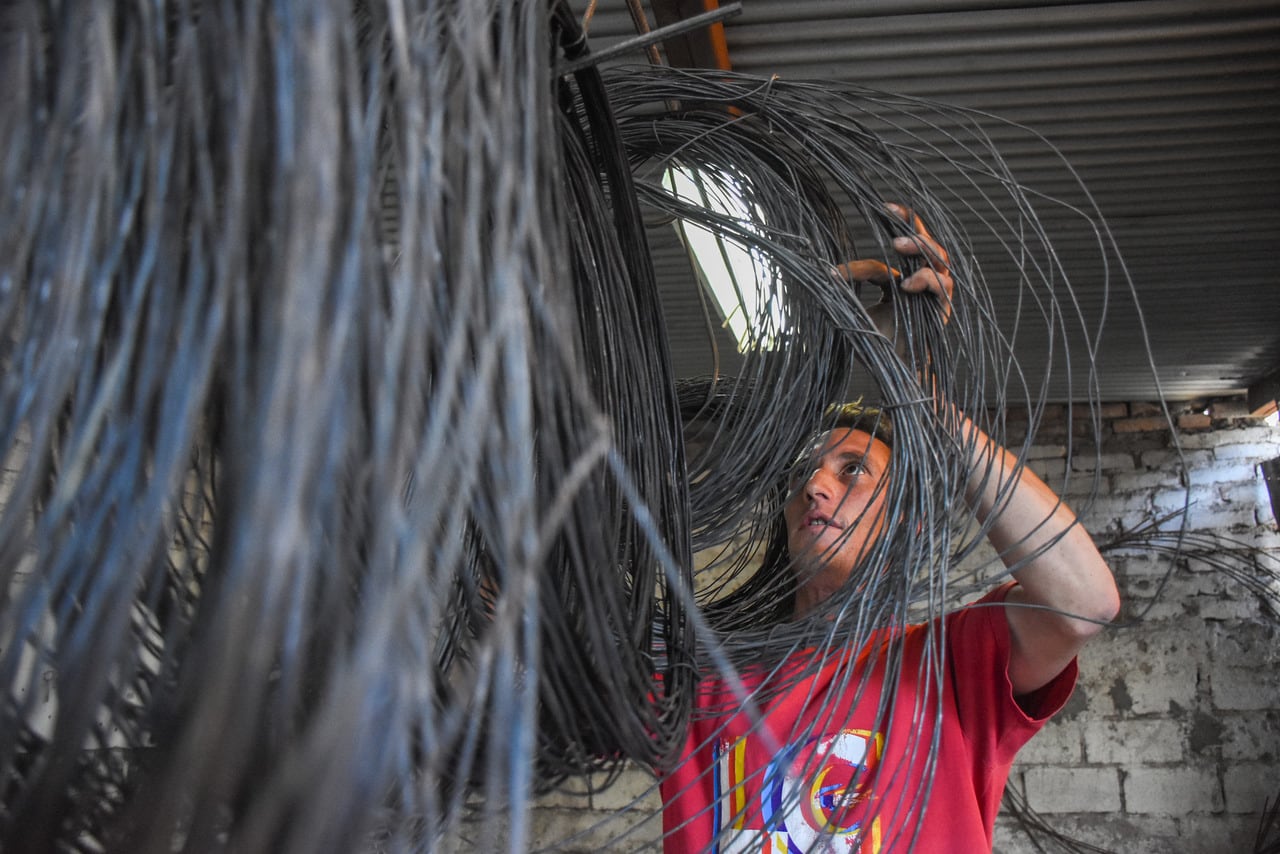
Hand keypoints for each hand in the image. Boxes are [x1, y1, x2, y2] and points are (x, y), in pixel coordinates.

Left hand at [833, 203, 954, 336]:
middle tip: (888, 208)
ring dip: (919, 245)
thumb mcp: (856, 314)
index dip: (858, 267)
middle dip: (907, 220)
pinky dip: (926, 280)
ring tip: (896, 244)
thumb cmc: (877, 344)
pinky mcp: (944, 308)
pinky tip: (906, 285)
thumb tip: (825, 272)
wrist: (896, 373)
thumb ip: (847, 293)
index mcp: (899, 280)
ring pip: (938, 256)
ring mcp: (935, 292)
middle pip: (923, 240)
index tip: (835, 274)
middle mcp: (920, 280)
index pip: (882, 264)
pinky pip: (943, 285)